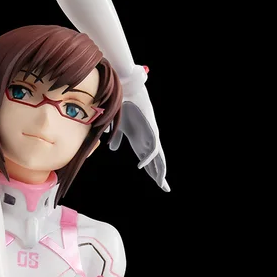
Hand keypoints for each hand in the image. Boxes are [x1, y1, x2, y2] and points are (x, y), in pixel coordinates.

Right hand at [109, 66, 169, 191]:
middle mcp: (148, 139)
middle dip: (160, 175)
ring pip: (159, 157)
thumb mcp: (117, 127)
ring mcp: (151, 135)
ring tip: (162, 184)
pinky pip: (152, 148)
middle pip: (157, 161)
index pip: (149, 159)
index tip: (156, 181)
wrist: (125, 88)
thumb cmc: (121, 105)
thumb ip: (116, 139)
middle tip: (164, 188)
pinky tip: (142, 167)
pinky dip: (148, 158)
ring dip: (160, 171)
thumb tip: (112, 149)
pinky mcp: (151, 129)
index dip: (152, 170)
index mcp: (140, 140)